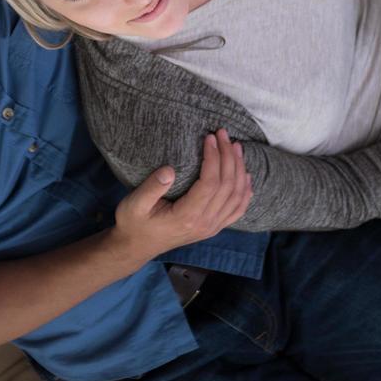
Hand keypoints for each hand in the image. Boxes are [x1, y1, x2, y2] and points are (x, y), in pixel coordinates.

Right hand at [108, 128, 252, 265]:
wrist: (136, 247)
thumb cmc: (133, 223)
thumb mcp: (134, 204)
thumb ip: (151, 187)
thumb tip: (169, 169)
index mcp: (187, 216)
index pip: (210, 183)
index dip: (214, 157)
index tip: (209, 137)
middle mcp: (205, 223)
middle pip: (227, 186)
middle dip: (228, 156)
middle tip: (223, 134)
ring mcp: (212, 227)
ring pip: (237, 196)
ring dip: (239, 169)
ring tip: (236, 147)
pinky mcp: (213, 228)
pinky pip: (237, 210)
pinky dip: (245, 192)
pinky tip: (246, 176)